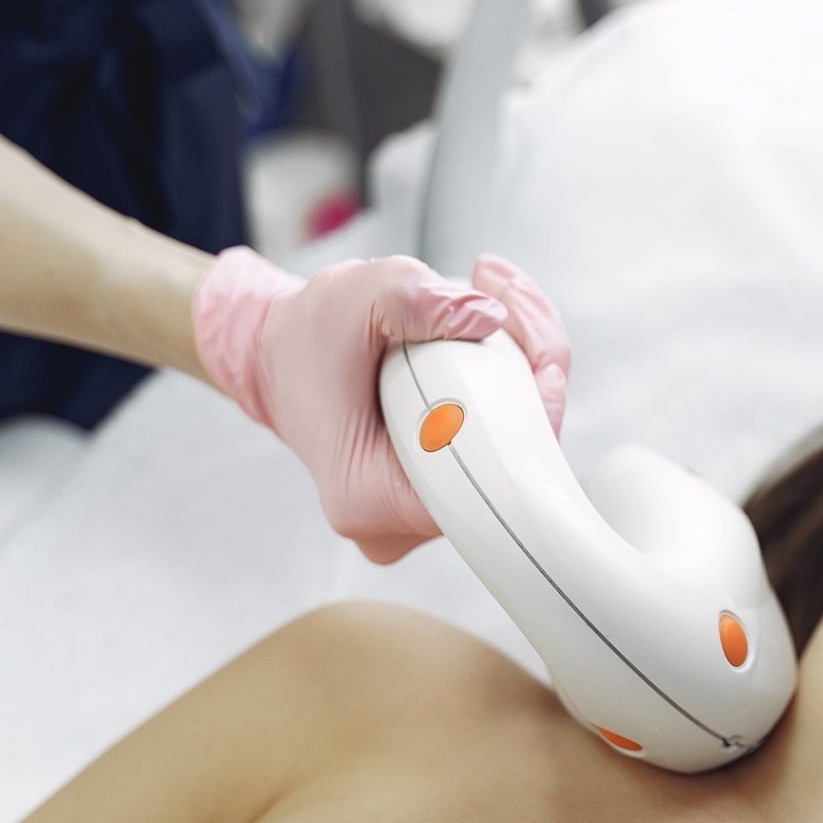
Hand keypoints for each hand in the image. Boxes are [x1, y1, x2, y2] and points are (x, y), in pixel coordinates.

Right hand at [192, 247, 571, 563]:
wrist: (278, 357)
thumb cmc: (307, 337)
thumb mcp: (352, 296)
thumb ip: (414, 299)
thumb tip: (488, 318)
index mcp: (370, 498)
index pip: (490, 483)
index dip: (532, 422)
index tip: (543, 361)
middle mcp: (398, 526)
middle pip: (510, 467)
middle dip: (531, 377)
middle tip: (508, 300)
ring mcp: (420, 518)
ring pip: (510, 456)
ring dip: (523, 379)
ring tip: (498, 301)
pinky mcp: (437, 495)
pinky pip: (497, 451)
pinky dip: (508, 395)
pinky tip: (499, 334)